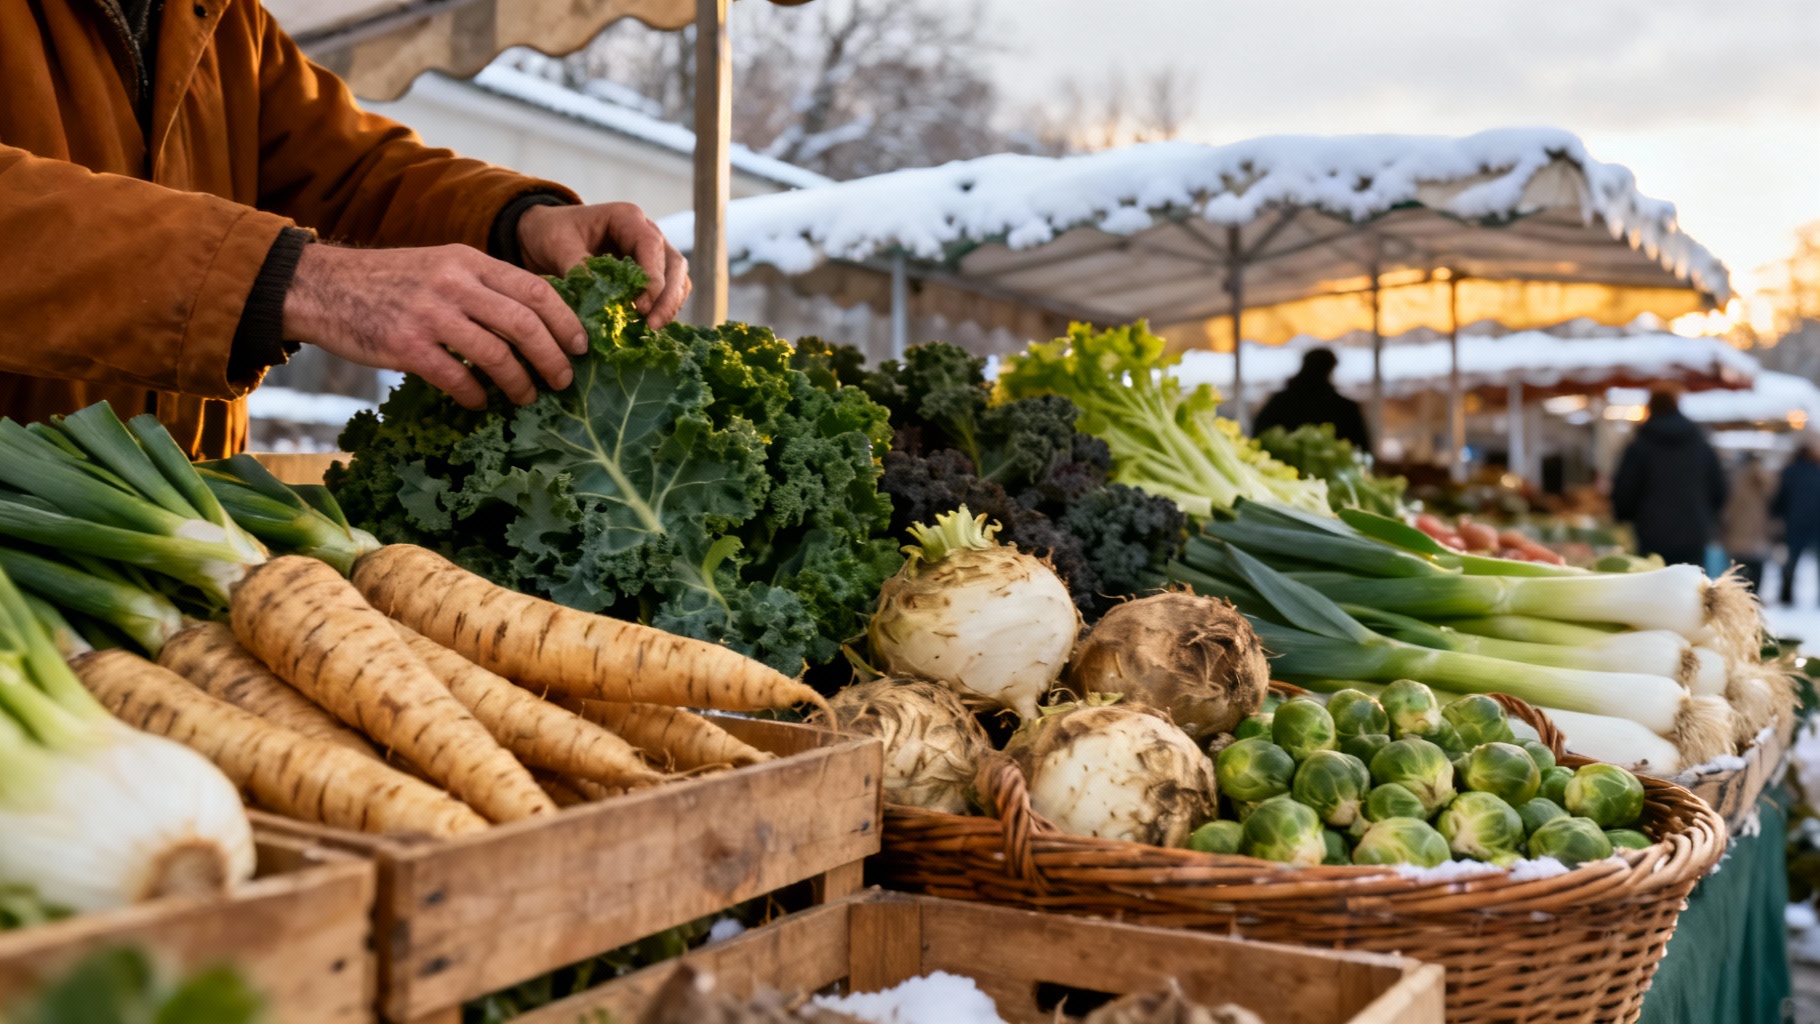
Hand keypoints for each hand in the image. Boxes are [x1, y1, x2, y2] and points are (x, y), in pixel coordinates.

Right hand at [282, 243, 586, 409]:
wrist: (322, 286)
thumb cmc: (389, 282)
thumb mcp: (440, 267)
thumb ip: (483, 286)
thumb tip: (534, 321)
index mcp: (468, 261)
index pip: (535, 290)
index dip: (565, 321)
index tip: (582, 346)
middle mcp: (453, 283)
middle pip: (524, 324)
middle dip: (553, 358)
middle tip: (564, 381)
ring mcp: (429, 314)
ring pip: (496, 354)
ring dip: (519, 383)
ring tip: (528, 397)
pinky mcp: (405, 346)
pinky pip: (456, 378)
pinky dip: (476, 395)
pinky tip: (480, 403)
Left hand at [516, 202, 690, 326]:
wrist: (547, 236)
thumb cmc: (553, 233)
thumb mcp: (558, 245)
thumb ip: (578, 266)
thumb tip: (597, 295)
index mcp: (626, 218)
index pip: (651, 245)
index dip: (651, 276)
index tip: (641, 306)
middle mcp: (646, 232)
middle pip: (673, 263)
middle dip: (667, 296)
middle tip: (652, 324)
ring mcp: (651, 254)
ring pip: (677, 278)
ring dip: (669, 304)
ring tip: (652, 329)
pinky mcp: (648, 273)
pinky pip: (667, 291)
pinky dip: (662, 308)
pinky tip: (648, 327)